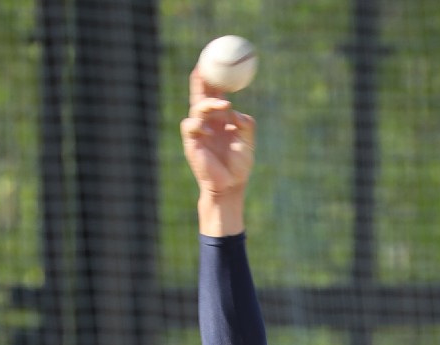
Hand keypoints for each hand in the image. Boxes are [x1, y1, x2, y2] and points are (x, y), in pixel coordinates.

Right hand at [180, 69, 255, 233]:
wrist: (230, 187)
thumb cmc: (239, 167)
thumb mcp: (248, 142)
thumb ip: (246, 125)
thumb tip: (236, 112)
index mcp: (221, 119)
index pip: (214, 92)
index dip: (214, 77)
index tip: (217, 61)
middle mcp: (208, 122)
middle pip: (200, 94)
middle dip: (201, 78)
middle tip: (205, 64)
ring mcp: (199, 132)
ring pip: (197, 107)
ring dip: (210, 103)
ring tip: (226, 105)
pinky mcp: (192, 143)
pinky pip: (190, 125)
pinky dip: (200, 123)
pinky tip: (211, 131)